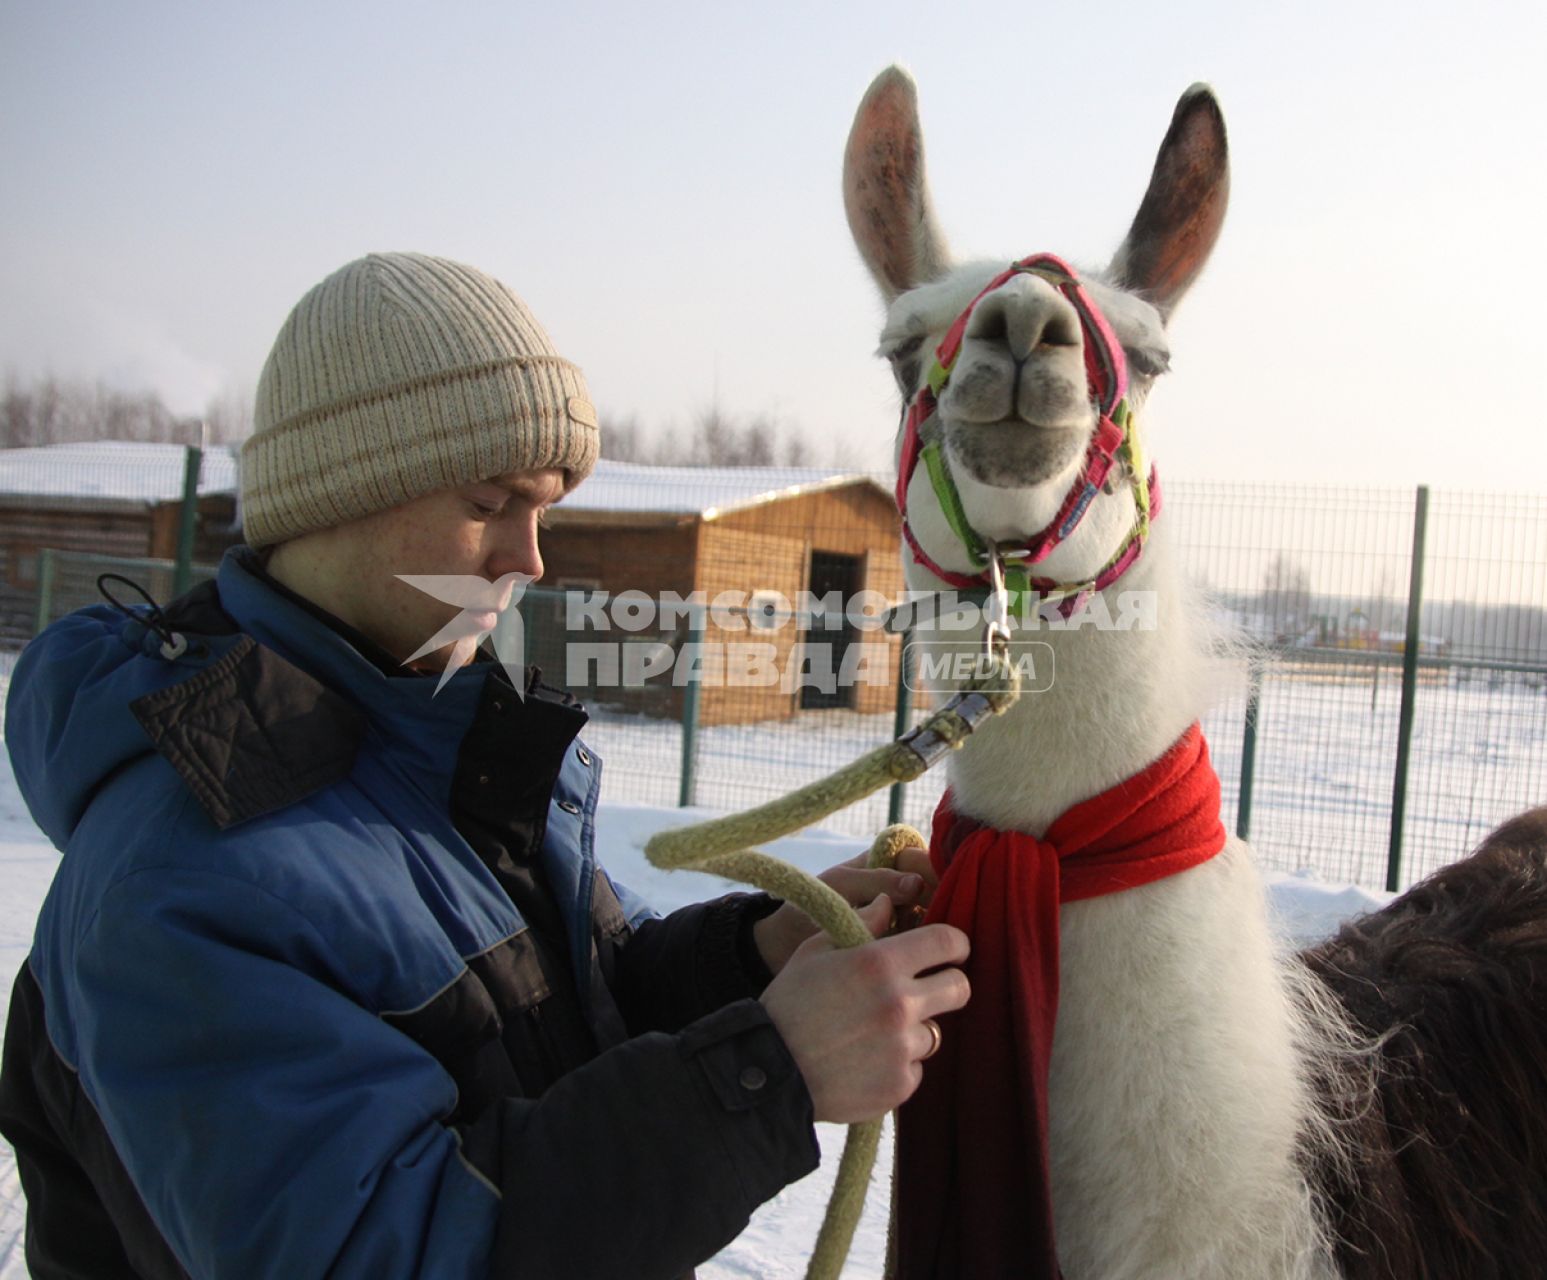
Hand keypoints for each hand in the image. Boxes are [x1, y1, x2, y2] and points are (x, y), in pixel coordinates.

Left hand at [753, 844, 936, 974]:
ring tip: (935, 943)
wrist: (788, 942)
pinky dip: (926, 947)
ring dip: (938, 928)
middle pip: (938, 890)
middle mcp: (904, 885)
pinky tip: (929, 958)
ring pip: (935, 916)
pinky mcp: (903, 942)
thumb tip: (917, 885)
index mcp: (890, 860)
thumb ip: (876, 880)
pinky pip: (923, 941)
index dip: (938, 874)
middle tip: (940, 923)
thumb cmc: (811, 903)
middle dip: (943, 903)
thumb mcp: (840, 886)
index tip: (939, 893)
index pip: (926, 861)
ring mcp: (906, 914)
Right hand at [760, 895, 969, 1123]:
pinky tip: (864, 1062)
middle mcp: (900, 1004)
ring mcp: (902, 1048)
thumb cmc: (789, 1004)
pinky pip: (915, 1069)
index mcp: (881, 963)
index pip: (948, 942)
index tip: (951, 951)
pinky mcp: (899, 1086)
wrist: (767, 1072)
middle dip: (947, 984)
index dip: (955, 944)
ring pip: (934, 1031)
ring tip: (872, 1033)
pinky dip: (896, 1065)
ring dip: (912, 1030)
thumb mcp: (815, 951)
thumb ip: (860, 924)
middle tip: (924, 990)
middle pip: (960, 988)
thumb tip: (889, 902)